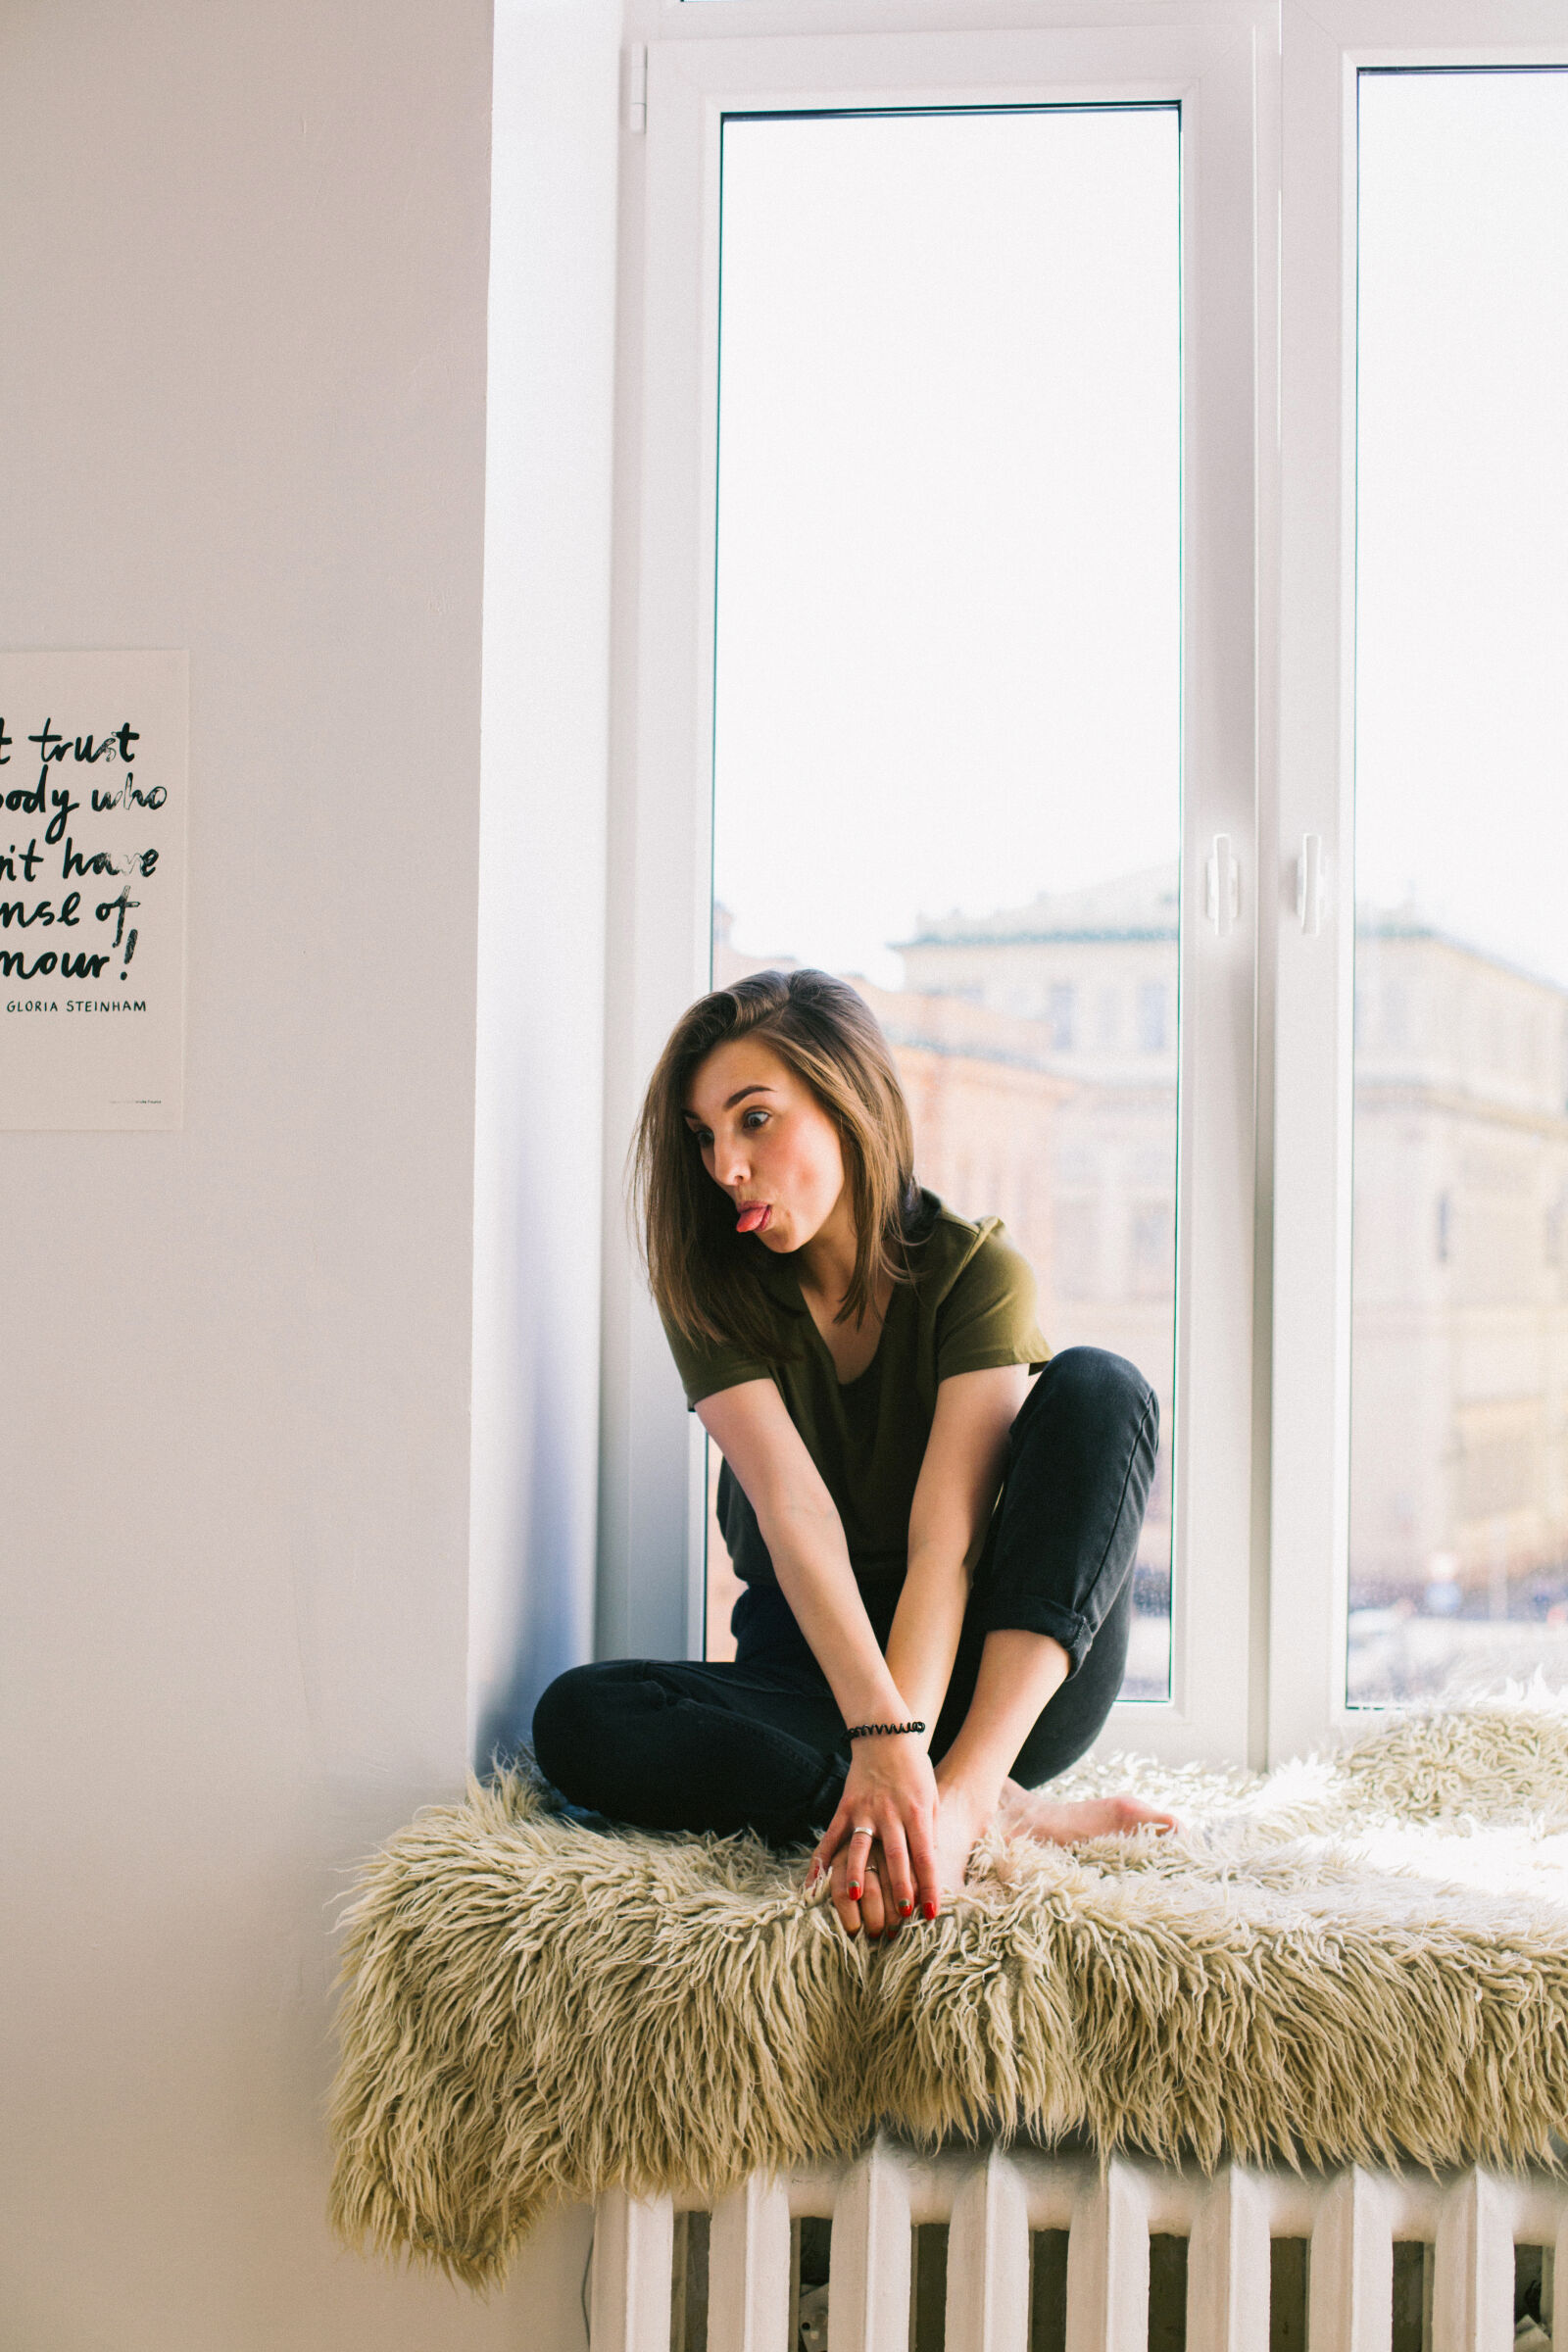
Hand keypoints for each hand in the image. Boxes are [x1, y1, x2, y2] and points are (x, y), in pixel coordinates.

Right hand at [806, 1737, 940, 1935]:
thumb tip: (930, 1866)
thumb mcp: (930, 1798)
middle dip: (899, 1888)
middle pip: (896, 1857)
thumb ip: (928, 1831)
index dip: (929, 1886)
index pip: (926, 1856)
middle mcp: (890, 1813)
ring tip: (855, 1901)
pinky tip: (812, 1882)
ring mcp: (864, 1810)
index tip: (931, 1913)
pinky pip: (831, 1836)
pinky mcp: (844, 1806)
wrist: (886, 1733)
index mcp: (916, 1812)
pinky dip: (820, 1859)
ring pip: (860, 1847)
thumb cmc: (914, 1769)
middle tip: (901, 1917)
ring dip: (858, 1875)